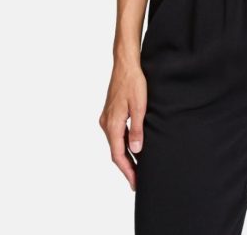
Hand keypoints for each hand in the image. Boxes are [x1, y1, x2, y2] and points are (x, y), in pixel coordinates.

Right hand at [99, 57, 146, 190]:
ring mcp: (106, 118)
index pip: (118, 155)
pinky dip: (123, 144)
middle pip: (115, 152)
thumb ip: (137, 129)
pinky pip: (116, 134)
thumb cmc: (133, 82)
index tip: (135, 183)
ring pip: (115, 143)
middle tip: (138, 181)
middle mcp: (106, 123)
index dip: (127, 171)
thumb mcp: (140, 106)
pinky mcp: (110, 113)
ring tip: (138, 167)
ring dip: (125, 156)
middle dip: (127, 167)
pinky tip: (133, 147)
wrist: (125, 64)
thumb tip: (137, 150)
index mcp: (112, 124)